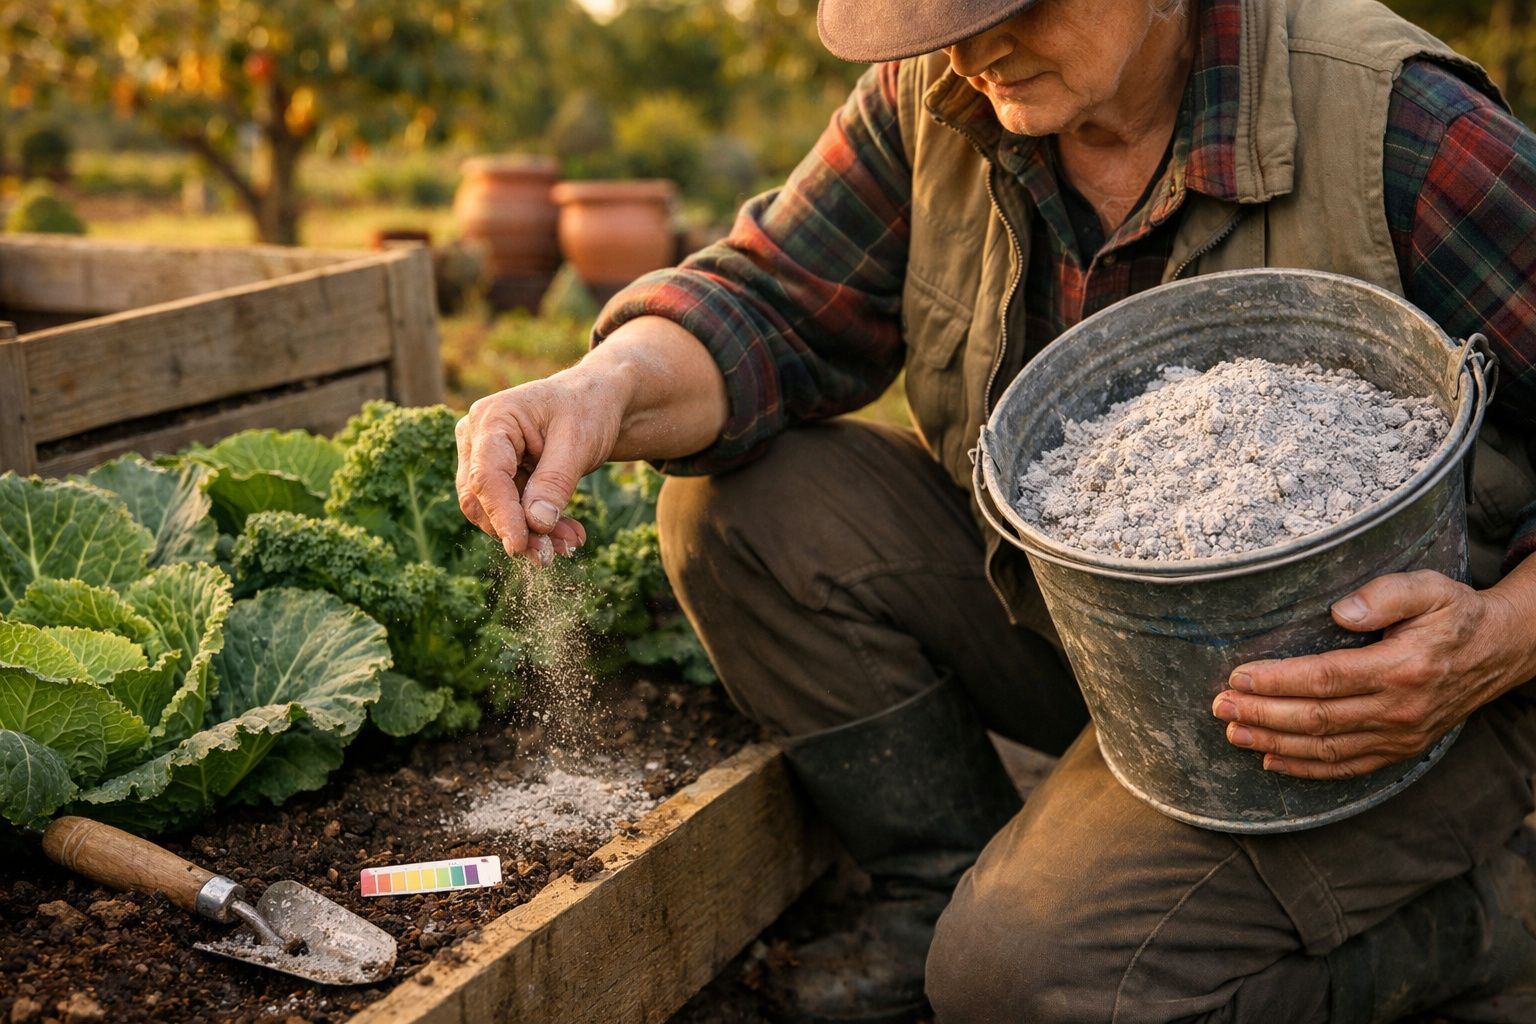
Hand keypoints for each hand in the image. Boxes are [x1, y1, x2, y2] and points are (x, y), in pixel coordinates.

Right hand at [455, 368, 622, 565]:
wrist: (596, 400)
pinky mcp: (498, 474)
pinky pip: (508, 510)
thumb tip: (535, 525)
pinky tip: (565, 535)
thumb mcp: (578, 443)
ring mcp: (483, 456)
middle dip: (516, 529)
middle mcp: (477, 436)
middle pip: (480, 498)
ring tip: (570, 543)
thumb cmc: (587, 409)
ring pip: (492, 510)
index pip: (486, 475)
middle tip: (551, 555)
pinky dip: (535, 526)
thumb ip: (555, 482)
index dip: (502, 515)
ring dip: (528, 533)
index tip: (520, 546)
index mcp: (493, 418)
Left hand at [1210, 569, 1535, 779]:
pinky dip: (1307, 769)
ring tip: (1233, 734)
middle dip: (1261, 715)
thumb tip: (1341, 610)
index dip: (1277, 681)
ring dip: (1274, 744)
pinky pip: (1348, 767)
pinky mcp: (1400, 749)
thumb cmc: (1454, 614)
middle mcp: (1399, 709)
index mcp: (1401, 668)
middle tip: (1219, 707)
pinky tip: (1272, 762)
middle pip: (1317, 718)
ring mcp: (1400, 736)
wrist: (1500, 652)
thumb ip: (1386, 594)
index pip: (1325, 678)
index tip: (1238, 677)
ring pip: (1326, 748)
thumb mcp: (1429, 588)